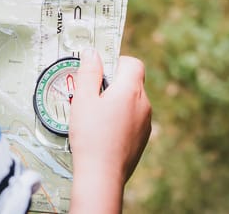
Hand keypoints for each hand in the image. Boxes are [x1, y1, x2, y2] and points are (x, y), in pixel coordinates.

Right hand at [67, 49, 151, 213]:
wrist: (102, 176)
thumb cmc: (90, 135)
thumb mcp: (83, 99)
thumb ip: (89, 72)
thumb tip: (93, 52)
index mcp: (131, 90)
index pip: (133, 63)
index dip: (117, 62)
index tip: (99, 72)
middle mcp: (144, 104)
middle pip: (133, 82)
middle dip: (113, 84)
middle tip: (91, 95)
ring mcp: (146, 124)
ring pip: (132, 102)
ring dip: (117, 102)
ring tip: (94, 117)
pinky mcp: (142, 140)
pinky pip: (133, 120)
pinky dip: (121, 119)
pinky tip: (103, 133)